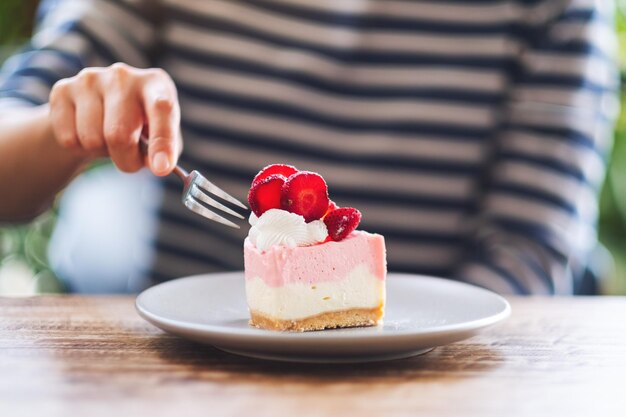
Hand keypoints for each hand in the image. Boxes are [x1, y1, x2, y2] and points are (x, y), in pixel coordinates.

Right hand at [49, 63, 181, 175]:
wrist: (100, 106)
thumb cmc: (141, 124)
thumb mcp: (162, 134)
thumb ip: (165, 150)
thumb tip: (158, 165)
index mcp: (156, 83)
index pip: (162, 109)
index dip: (162, 141)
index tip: (161, 168)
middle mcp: (123, 75)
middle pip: (119, 135)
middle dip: (126, 160)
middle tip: (130, 160)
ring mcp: (90, 79)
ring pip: (91, 139)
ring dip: (101, 152)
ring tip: (108, 138)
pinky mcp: (63, 89)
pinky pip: (69, 138)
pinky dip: (80, 148)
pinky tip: (88, 132)